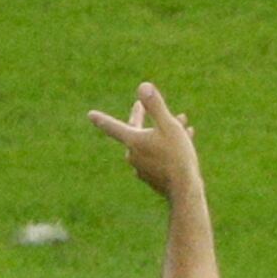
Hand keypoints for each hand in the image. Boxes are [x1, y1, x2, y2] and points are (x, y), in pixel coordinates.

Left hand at [84, 83, 200, 198]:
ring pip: (151, 144)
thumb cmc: (177, 156)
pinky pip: (158, 158)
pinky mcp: (153, 179)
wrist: (185, 191)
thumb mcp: (169, 126)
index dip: (102, 119)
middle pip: (135, 132)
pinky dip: (168, 148)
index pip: (113, 126)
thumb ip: (155, 106)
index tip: (90, 115)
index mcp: (133, 141)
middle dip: (145, 118)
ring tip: (183, 125)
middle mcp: (133, 155)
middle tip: (141, 106)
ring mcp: (142, 169)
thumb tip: (143, 86)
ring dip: (163, 133)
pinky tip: (185, 144)